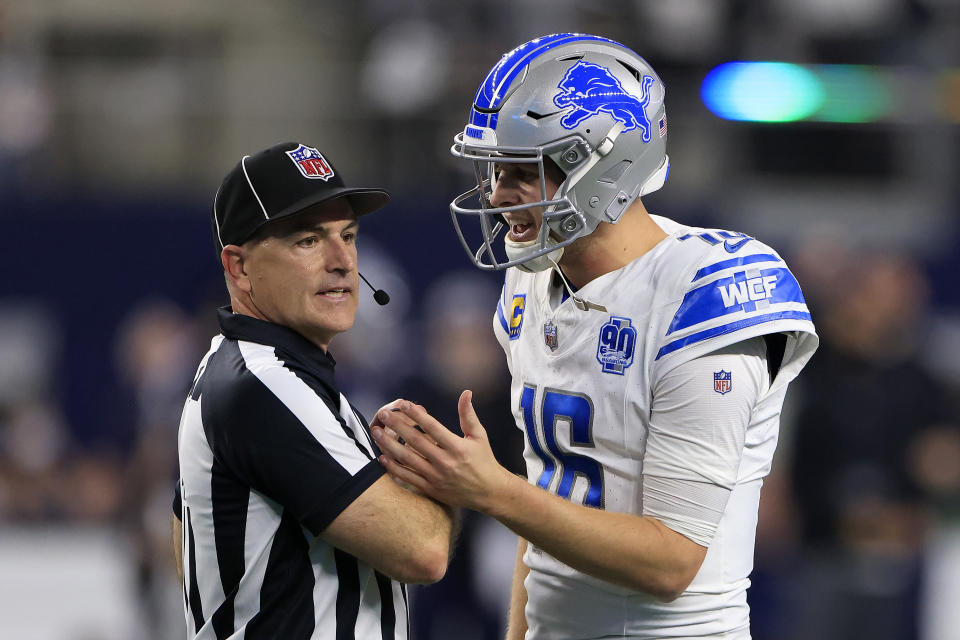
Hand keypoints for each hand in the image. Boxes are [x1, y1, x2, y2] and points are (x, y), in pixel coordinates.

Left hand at [370, 391, 515, 513]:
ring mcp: (435, 477)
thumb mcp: (479, 436)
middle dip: (397, 426)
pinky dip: (393, 468)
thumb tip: (466, 392)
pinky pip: (407, 478)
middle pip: (415, 441)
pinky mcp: (430, 489)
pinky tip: (382, 457)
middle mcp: (445, 462)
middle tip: (383, 414)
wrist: (489, 493)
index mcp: (457, 447)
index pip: (432, 427)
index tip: (403, 404)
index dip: (416, 415)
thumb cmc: (484, 461)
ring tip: (376, 433)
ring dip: (389, 445)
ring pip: (407, 459)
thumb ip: (468, 415)